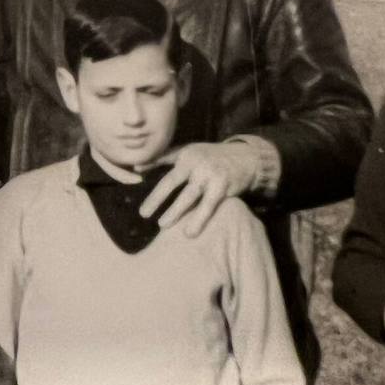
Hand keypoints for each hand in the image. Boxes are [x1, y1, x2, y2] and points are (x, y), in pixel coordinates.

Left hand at [139, 142, 259, 236]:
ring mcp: (210, 174)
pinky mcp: (224, 186)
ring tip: (162, 225)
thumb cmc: (211, 157)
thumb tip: (137, 168)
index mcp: (185, 155)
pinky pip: (208, 205)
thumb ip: (163, 158)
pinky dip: (199, 219)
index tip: (139, 201)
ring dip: (175, 211)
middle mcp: (196, 162)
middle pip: (172, 182)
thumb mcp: (188, 152)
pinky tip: (189, 232)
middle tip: (143, 214)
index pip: (164, 172)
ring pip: (189, 195)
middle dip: (157, 199)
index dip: (150, 184)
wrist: (247, 158)